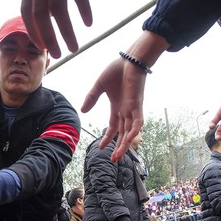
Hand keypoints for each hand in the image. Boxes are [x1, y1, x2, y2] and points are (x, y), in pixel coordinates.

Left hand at [21, 0, 90, 58]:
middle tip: (59, 54)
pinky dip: (83, 9)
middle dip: (48, 37)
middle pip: (40, 14)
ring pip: (57, 8)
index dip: (34, 30)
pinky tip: (89, 24)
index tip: (42, 46)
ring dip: (65, 31)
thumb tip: (52, 10)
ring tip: (75, 47)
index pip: (27, 9)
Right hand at [82, 31, 167, 161]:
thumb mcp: (99, 86)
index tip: (101, 148)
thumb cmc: (116, 70)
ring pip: (130, 132)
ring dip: (125, 144)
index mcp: (117, 107)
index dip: (107, 138)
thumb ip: (91, 98)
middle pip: (122, 133)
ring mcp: (132, 109)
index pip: (113, 127)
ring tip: (118, 156)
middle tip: (112, 160)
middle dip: (118, 147)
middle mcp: (125, 111)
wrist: (129, 60)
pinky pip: (138, 122)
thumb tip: (83, 111)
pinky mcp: (137, 105)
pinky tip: (129, 140)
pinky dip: (134, 131)